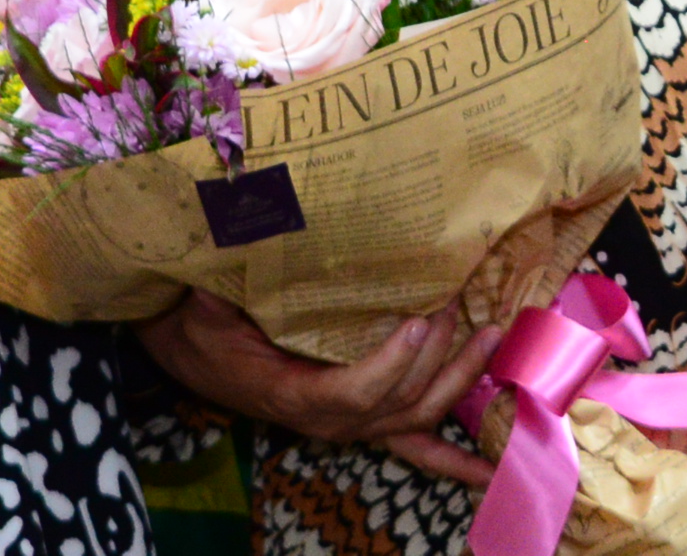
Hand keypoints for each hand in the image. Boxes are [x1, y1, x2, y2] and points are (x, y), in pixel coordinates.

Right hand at [136, 291, 501, 488]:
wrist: (195, 351)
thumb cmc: (207, 322)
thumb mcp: (212, 298)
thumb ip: (236, 269)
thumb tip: (258, 218)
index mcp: (288, 391)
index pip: (348, 392)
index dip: (388, 365)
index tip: (417, 320)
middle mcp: (326, 419)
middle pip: (397, 403)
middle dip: (436, 357)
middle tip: (455, 304)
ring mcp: (350, 424)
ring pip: (415, 417)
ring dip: (459, 381)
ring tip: (491, 336)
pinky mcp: (363, 420)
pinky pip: (412, 446)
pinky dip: (454, 460)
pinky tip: (491, 469)